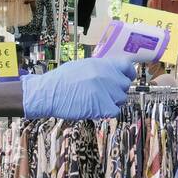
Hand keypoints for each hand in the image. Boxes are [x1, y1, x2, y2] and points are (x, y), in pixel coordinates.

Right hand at [20, 57, 134, 119]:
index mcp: (102, 64)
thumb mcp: (83, 66)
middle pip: (125, 86)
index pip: (127, 66)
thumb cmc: (61, 80)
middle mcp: (107, 76)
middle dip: (117, 91)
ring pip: (121, 99)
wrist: (49, 93)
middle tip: (104, 94)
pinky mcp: (103, 106)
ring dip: (112, 102)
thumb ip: (100, 68)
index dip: (128, 74)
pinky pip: (115, 111)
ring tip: (97, 102)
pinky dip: (107, 112)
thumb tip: (111, 72)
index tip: (125, 79)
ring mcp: (106, 91)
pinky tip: (96, 110)